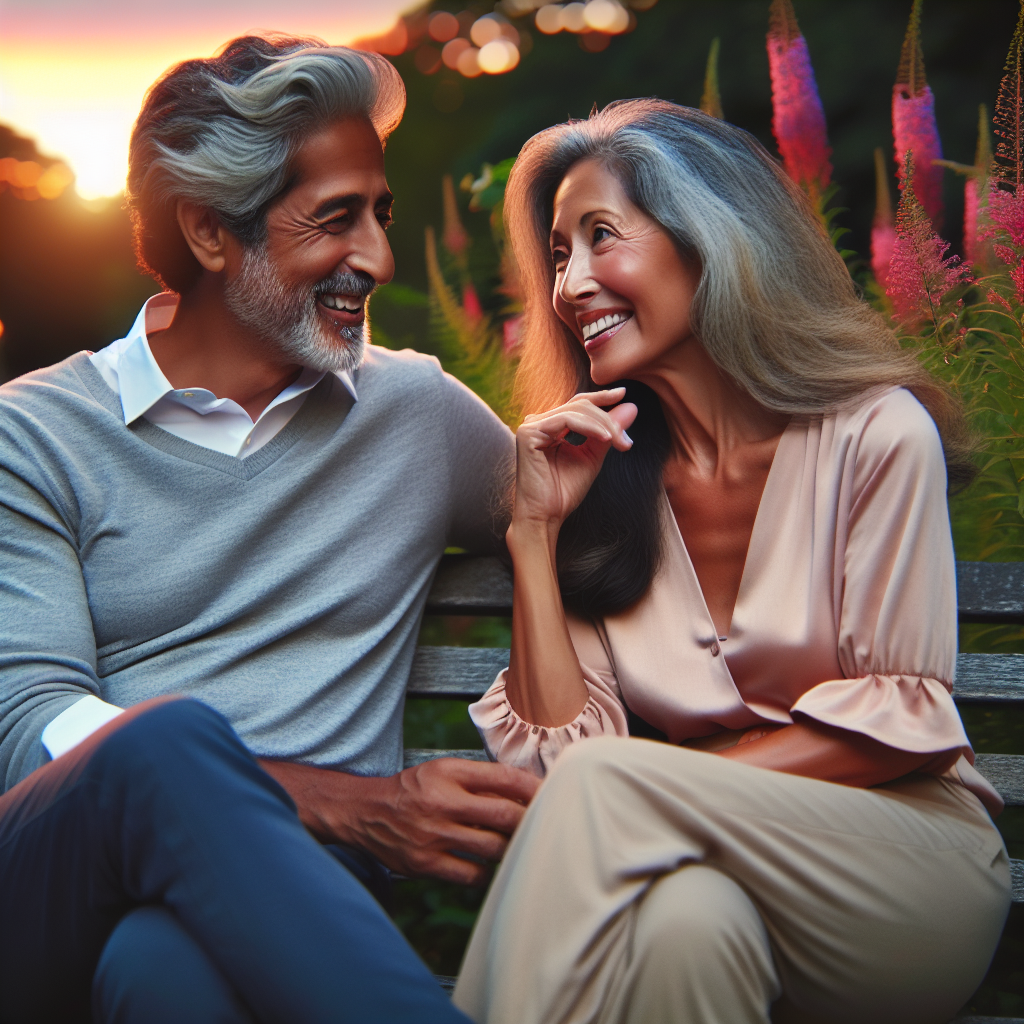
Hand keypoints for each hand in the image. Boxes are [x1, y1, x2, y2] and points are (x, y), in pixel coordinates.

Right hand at [259, 757, 539, 884]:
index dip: (534, 788)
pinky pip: (472, 874)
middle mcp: (443, 801)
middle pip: (505, 814)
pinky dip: (487, 871)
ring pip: (493, 847)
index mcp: (450, 772)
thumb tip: (528, 789)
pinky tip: (488, 863)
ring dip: (510, 847)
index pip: (505, 777)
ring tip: (516, 844)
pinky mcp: (426, 863)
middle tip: (544, 823)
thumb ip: (482, 777)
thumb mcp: (445, 769)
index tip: (552, 794)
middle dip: (530, 820)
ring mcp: (434, 835)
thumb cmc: (415, 789)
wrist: (367, 812)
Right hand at [512, 388, 636, 533]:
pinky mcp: (528, 433)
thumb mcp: (593, 457)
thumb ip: (608, 432)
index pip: (577, 404)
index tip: (623, 393)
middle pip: (580, 405)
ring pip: (576, 411)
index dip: (600, 397)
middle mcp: (537, 423)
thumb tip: (631, 406)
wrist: (546, 516)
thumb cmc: (564, 492)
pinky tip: (605, 438)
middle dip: (608, 419)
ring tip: (620, 442)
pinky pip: (566, 420)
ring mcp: (531, 426)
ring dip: (604, 425)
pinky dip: (590, 427)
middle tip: (627, 441)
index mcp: (549, 427)